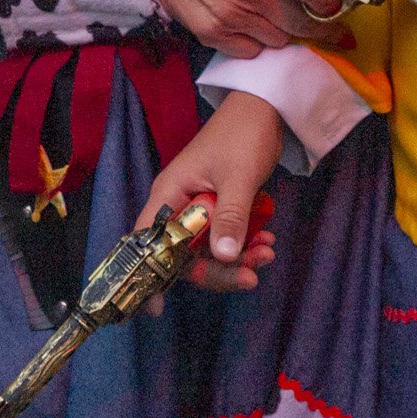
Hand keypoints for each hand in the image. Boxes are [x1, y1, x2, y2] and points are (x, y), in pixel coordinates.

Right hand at [135, 91, 280, 294]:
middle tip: (253, 275)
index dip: (148, 277)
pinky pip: (225, 236)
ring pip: (209, 249)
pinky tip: (268, 239)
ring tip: (268, 251)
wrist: (267, 107)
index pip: (147, 244)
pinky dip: (245, 242)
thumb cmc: (244, 134)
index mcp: (169, 194)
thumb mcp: (238, 177)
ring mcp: (199, 206)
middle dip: (218, 269)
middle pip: (184, 256)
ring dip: (238, 257)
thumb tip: (223, 257)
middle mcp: (178, 204)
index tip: (156, 310)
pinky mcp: (219, 206)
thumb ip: (230, 216)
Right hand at [148, 0, 345, 57]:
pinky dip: (257, 42)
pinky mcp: (213, 33)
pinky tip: (251, 25)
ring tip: (278, 18)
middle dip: (323, 29)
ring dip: (284, 31)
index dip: (331, 2)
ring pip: (278, 39)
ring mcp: (231, 15)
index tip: (337, 7)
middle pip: (301, 23)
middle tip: (334, 31)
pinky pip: (251, 50)